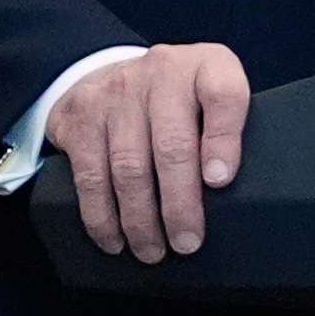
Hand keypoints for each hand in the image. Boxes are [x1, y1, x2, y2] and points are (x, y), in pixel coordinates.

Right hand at [45, 42, 248, 261]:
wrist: (111, 74)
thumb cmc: (176, 102)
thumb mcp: (211, 100)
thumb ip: (228, 132)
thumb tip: (233, 196)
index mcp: (205, 65)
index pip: (223, 93)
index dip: (224, 138)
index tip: (220, 181)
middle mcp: (161, 71)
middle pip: (172, 144)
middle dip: (180, 204)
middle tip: (187, 243)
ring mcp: (116, 93)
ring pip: (129, 167)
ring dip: (141, 220)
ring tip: (153, 250)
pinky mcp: (81, 117)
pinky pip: (91, 176)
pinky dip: (102, 217)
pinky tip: (115, 240)